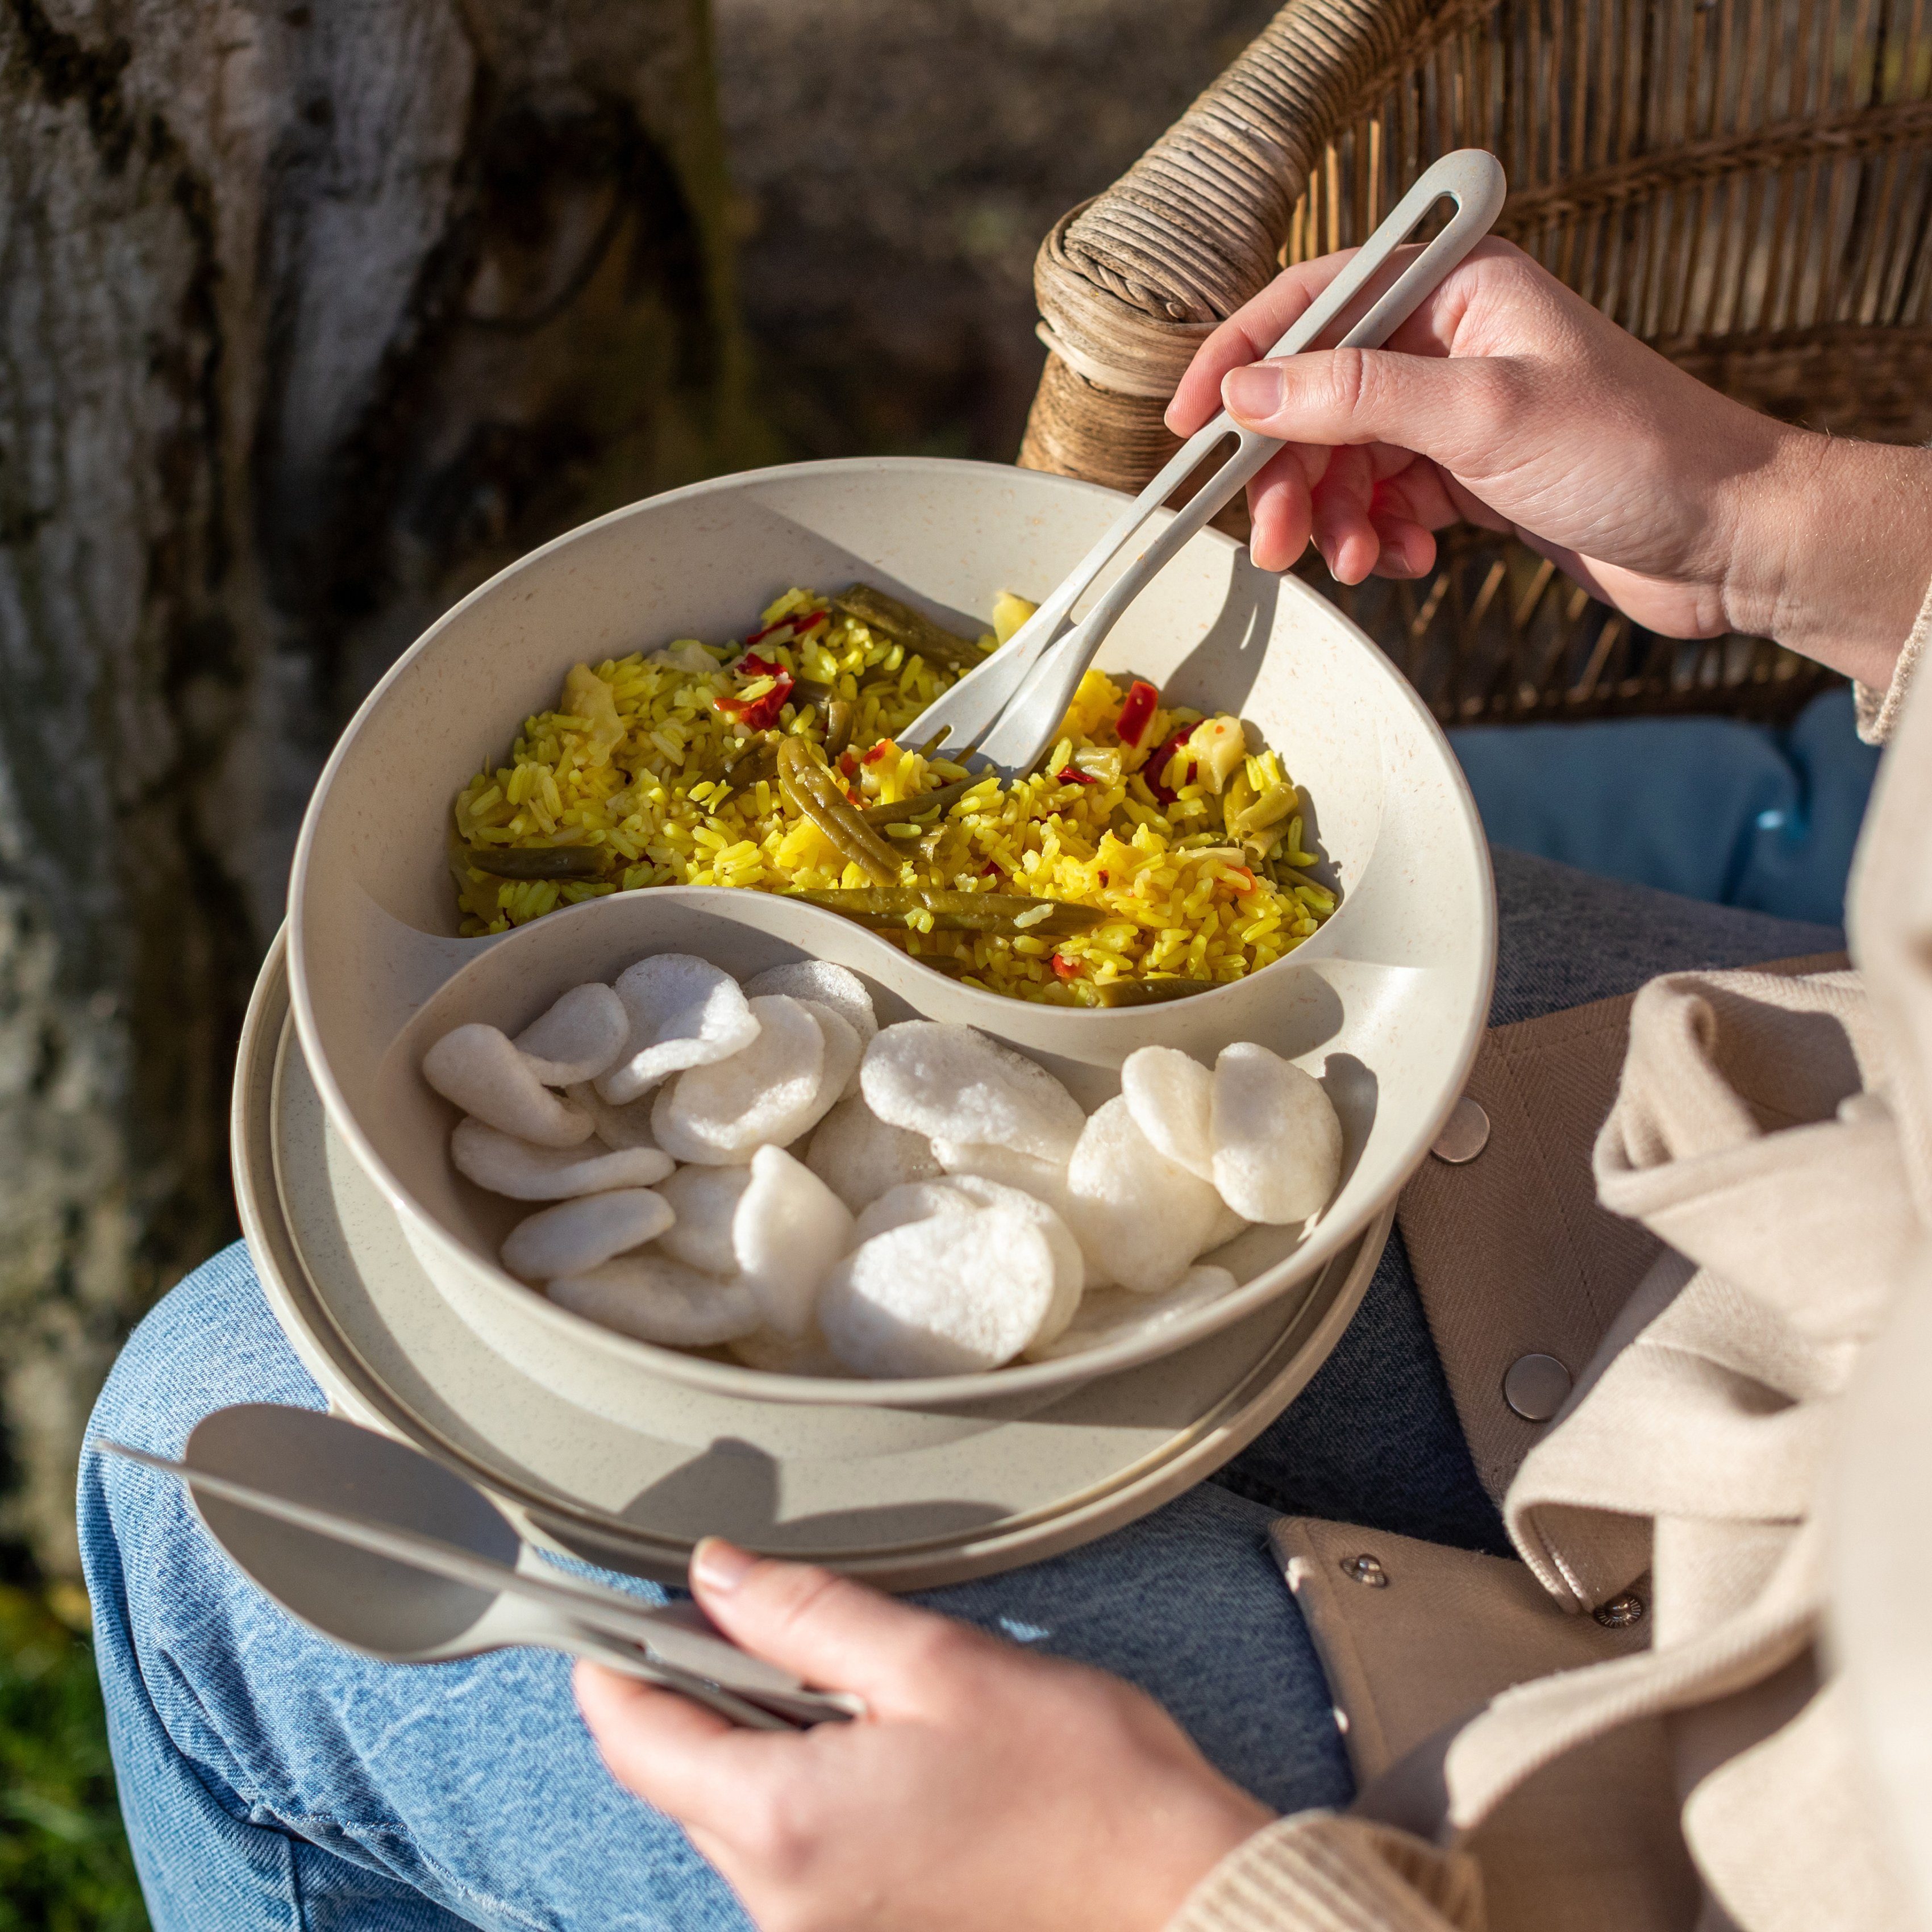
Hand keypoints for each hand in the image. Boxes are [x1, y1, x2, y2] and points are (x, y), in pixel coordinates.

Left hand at [574, 1539, 1271, 1931]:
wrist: (1173, 1890)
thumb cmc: (1074, 1776)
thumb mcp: (933, 1661)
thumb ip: (805, 1617)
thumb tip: (713, 1574)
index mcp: (785, 1824)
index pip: (634, 1737)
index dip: (613, 1655)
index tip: (618, 1598)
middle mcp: (779, 1898)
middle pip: (679, 1775)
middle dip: (704, 1687)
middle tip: (774, 1619)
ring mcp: (815, 1930)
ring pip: (733, 1809)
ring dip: (763, 1736)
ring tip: (861, 1689)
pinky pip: (787, 1848)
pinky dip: (804, 1783)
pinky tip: (884, 1748)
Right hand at [1166, 238, 1931, 687]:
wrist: (1728, 541)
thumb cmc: (1635, 455)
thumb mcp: (1483, 416)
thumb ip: (1358, 397)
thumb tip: (1249, 393)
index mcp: (1457, 287)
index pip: (1314, 303)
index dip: (1241, 361)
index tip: (1190, 426)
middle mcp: (1450, 340)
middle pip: (1318, 396)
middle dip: (1290, 471)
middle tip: (1276, 540)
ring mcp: (1458, 409)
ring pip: (1345, 457)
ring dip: (1333, 516)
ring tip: (1355, 562)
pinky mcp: (1471, 473)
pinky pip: (1384, 499)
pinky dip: (1377, 535)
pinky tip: (1403, 561)